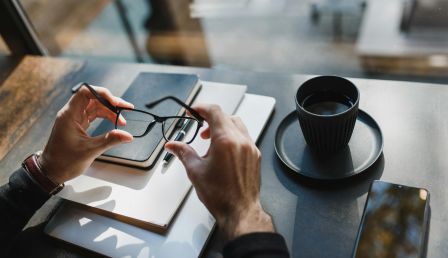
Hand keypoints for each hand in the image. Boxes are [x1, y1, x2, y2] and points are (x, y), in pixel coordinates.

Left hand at [38, 85, 133, 183]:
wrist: (52, 172)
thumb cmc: (64, 162)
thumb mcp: (90, 151)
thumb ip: (110, 140)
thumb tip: (128, 136)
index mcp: (69, 115)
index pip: (86, 92)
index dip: (102, 93)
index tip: (116, 103)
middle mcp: (71, 113)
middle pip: (93, 98)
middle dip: (110, 102)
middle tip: (126, 109)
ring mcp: (74, 118)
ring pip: (95, 106)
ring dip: (110, 110)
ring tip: (122, 120)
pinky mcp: (78, 125)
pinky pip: (93, 115)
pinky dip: (105, 117)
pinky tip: (114, 122)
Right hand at [165, 104, 273, 239]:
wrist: (240, 211)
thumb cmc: (220, 195)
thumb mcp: (195, 171)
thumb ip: (183, 152)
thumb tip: (172, 145)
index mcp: (225, 140)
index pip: (215, 112)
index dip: (201, 108)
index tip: (193, 112)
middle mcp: (241, 141)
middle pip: (226, 117)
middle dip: (211, 120)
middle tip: (200, 130)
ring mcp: (251, 148)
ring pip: (237, 126)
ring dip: (223, 127)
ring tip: (211, 142)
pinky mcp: (255, 156)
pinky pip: (244, 138)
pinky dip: (233, 137)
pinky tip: (223, 151)